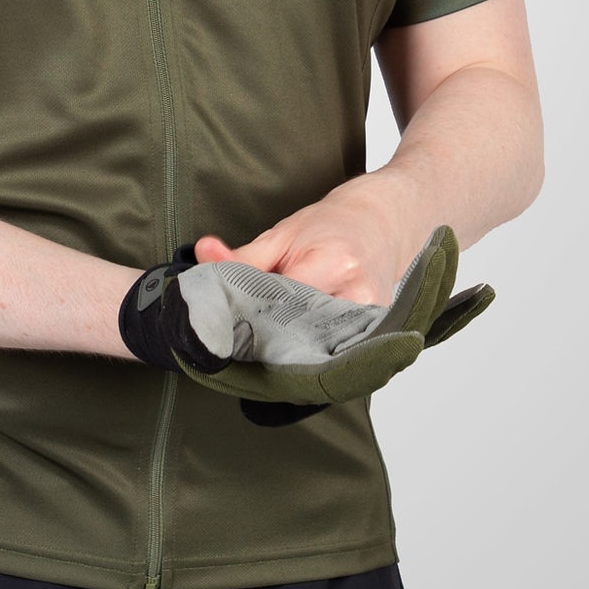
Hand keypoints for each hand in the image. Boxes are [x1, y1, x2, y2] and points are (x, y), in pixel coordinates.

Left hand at [117, 225, 490, 426]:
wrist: (387, 222)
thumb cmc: (335, 225)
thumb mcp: (284, 233)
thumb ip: (242, 255)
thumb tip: (201, 256)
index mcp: (336, 265)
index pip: (278, 305)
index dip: (243, 318)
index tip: (215, 327)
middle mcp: (359, 299)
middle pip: (297, 338)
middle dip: (261, 346)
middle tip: (227, 351)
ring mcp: (373, 325)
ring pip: (316, 357)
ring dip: (283, 361)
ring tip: (254, 361)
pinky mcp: (377, 342)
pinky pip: (335, 363)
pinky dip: (308, 364)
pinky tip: (286, 366)